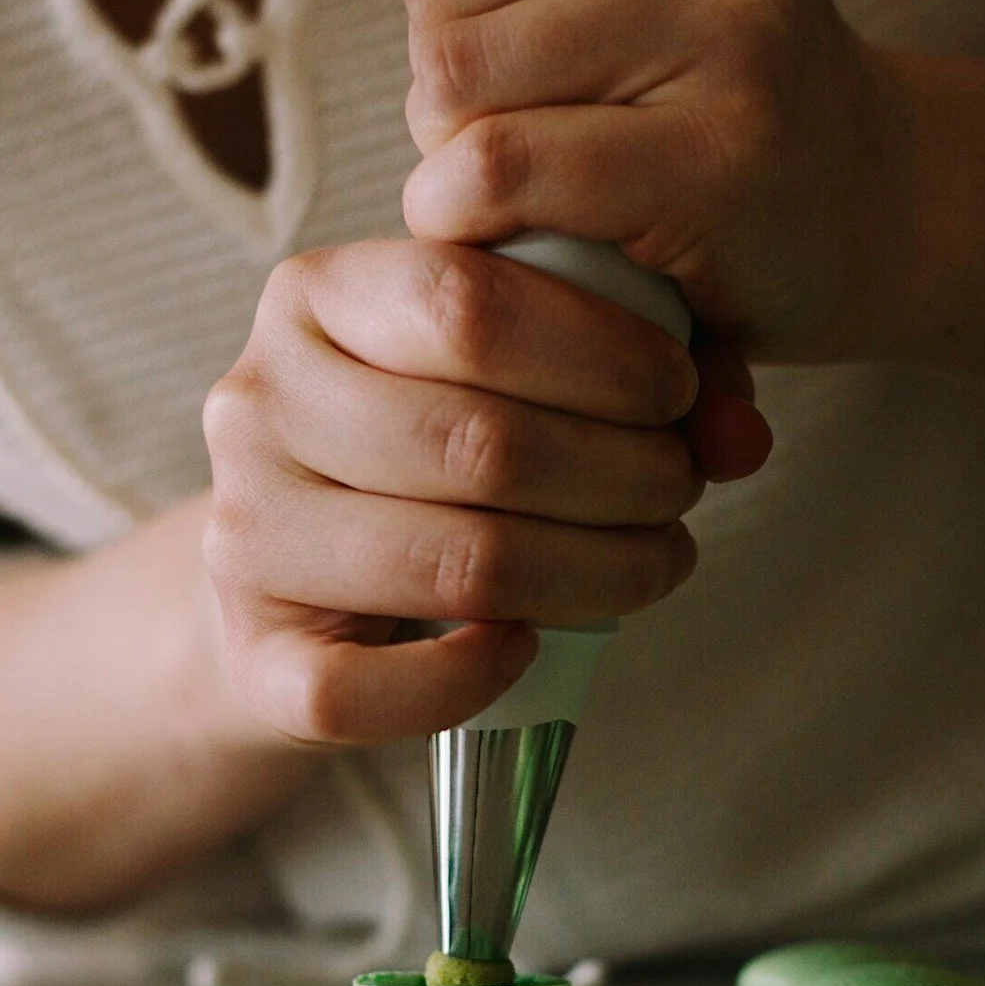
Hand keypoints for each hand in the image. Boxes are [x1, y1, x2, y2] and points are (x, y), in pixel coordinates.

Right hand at [201, 237, 759, 745]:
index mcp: (316, 296)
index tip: (680, 391)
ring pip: (453, 564)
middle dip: (622, 472)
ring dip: (595, 572)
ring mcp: (243, 532)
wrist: (303, 582)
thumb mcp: (504, 370)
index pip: (466, 300)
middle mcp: (257, 402)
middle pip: (477, 441)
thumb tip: (741, 431)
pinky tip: (530, 644)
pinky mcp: (253, 656)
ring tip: (654, 560)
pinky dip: (470, 678)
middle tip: (681, 488)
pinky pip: (367, 689)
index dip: (604, 353)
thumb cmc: (431, 456)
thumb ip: (625, 364)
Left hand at [390, 0, 902, 360]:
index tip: (525, 50)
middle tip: (538, 135)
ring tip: (545, 183)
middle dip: (449, 83)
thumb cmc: (703, 109)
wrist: (875, 213)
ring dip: (457, 157)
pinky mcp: (718, 155)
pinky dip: (468, 215)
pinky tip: (514, 232)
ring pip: (454, 76)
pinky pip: (501, 166)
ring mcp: (725, 29)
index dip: (447, 0)